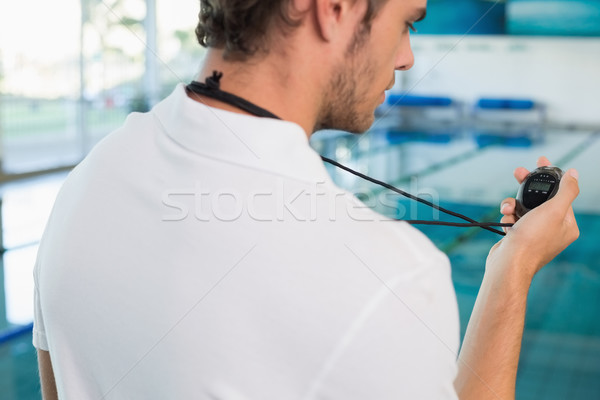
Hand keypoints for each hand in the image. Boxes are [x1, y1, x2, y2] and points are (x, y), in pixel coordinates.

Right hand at [489, 156, 579, 281]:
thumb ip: (567, 190)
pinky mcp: (519, 237)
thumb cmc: (532, 239)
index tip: (541, 161)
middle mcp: (553, 229)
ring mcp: (535, 234)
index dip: (551, 176)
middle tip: (518, 172)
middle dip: (527, 186)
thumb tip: (575, 173)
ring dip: (513, 204)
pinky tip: (506, 223)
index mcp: (567, 224)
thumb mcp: (554, 210)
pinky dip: (508, 218)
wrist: (509, 263)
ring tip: (507, 208)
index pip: (561, 194)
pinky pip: (513, 219)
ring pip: (523, 208)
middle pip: (541, 199)